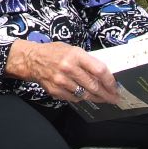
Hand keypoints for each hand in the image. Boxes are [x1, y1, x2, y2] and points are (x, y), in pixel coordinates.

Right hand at [5, 39, 119, 103]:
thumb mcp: (72, 49)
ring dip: (96, 98)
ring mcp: (61, 81)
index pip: (99, 70)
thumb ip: (87, 61)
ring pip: (85, 95)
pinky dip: (81, 98)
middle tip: (114, 98)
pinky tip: (85, 96)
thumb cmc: (54, 52)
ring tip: (103, 99)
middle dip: (107, 94)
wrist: (31, 60)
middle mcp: (68, 68)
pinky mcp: (55, 91)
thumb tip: (104, 74)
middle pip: (94, 86)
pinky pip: (74, 98)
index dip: (110, 81)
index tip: (115, 87)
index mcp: (75, 55)